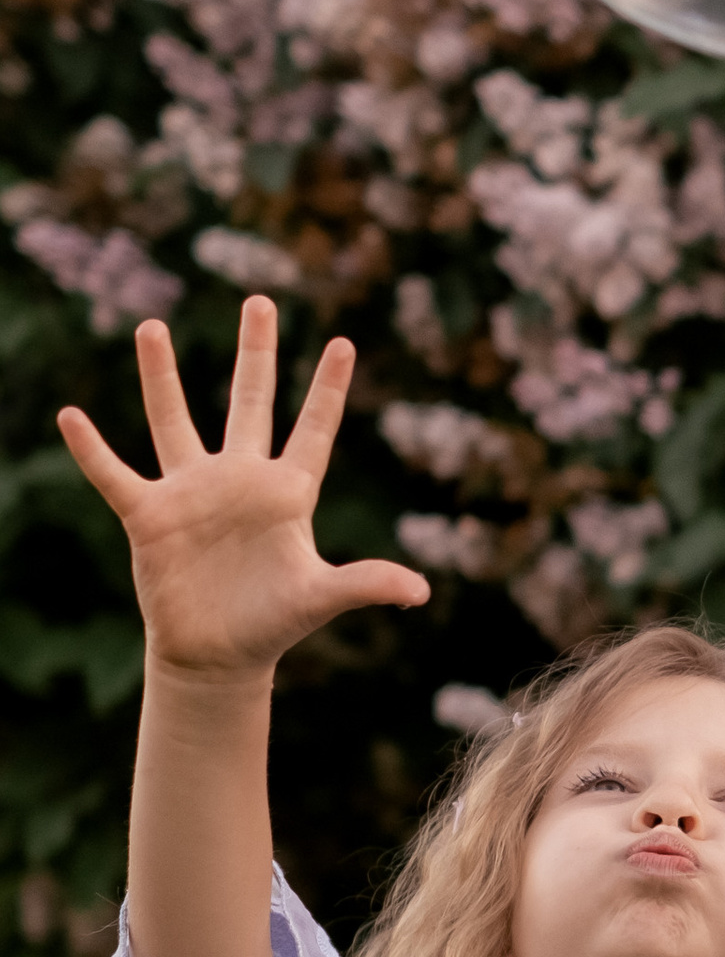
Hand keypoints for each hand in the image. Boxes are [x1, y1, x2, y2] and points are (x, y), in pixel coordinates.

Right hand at [58, 297, 428, 682]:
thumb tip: (421, 592)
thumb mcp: (322, 598)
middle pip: (249, 402)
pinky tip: (70, 416)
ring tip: (152, 327)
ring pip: (173, 421)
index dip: (327, 389)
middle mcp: (240, 480)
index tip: (343, 342)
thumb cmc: (274, 623)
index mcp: (288, 493)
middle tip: (260, 301)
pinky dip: (92, 449)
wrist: (218, 655)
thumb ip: (367, 584)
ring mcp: (193, 493)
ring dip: (161, 377)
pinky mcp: (150, 515)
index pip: (313, 429)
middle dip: (255, 353)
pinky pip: (115, 475)